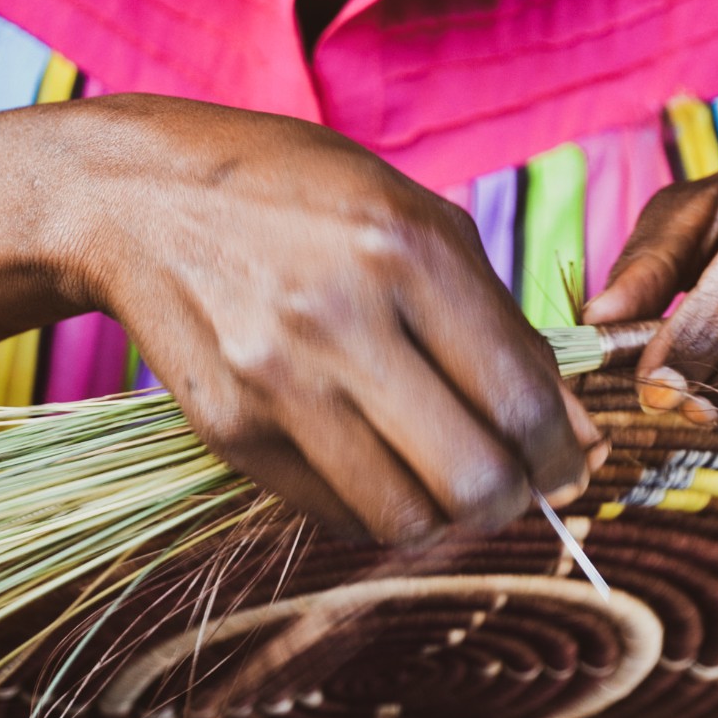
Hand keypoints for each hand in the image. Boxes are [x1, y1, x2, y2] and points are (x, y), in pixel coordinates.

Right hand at [52, 95, 599, 542]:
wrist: (140, 198)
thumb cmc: (301, 199)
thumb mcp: (419, 221)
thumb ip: (505, 325)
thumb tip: (576, 433)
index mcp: (407, 252)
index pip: (521, 401)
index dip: (566, 453)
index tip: (569, 462)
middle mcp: (341, 320)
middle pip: (472, 481)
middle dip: (514, 498)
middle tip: (512, 481)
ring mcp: (277, 383)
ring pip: (404, 519)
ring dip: (443, 513)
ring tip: (442, 473)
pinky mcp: (231, 431)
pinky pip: (336, 516)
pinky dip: (375, 507)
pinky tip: (375, 460)